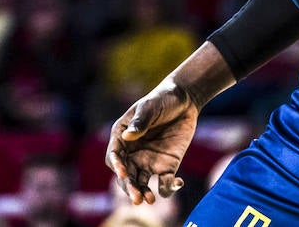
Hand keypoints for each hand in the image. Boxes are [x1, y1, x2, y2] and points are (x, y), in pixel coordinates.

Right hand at [106, 85, 198, 204]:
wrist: (185, 100)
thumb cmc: (162, 99)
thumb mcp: (150, 107)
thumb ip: (140, 122)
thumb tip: (127, 136)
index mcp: (122, 137)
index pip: (113, 156)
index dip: (116, 166)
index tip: (123, 172)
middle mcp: (132, 153)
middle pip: (125, 175)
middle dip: (129, 187)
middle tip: (136, 198)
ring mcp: (148, 161)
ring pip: (140, 183)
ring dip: (143, 192)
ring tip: (149, 199)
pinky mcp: (166, 166)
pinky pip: (164, 182)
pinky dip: (168, 188)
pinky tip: (177, 183)